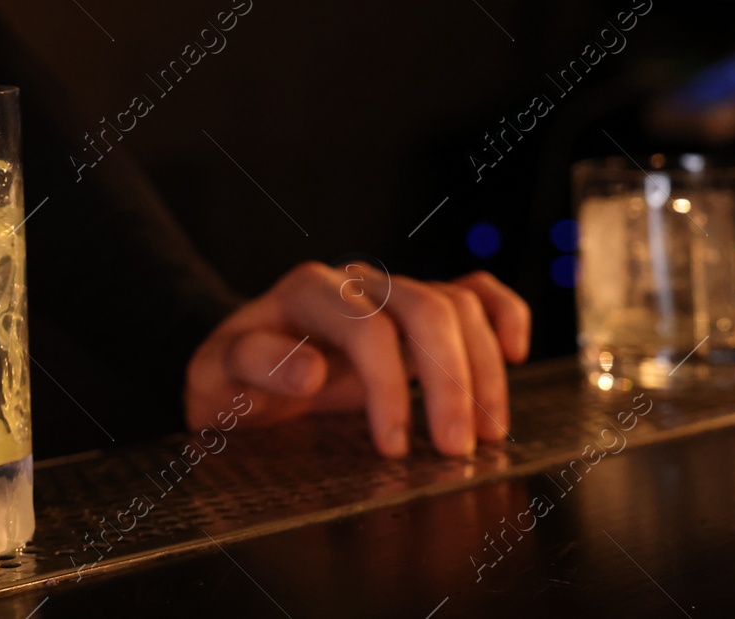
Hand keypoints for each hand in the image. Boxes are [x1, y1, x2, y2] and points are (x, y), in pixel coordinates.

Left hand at [185, 262, 530, 457]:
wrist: (236, 363)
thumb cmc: (230, 375)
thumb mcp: (218, 378)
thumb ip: (256, 367)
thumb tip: (311, 373)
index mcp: (307, 292)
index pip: (368, 328)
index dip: (387, 388)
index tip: (392, 450)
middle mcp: (356, 283)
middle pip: (426, 309)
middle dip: (451, 380)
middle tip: (458, 449)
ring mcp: (390, 292)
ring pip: (457, 304)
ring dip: (483, 367)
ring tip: (488, 432)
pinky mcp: (415, 311)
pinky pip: (472, 292)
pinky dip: (502, 313)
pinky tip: (516, 350)